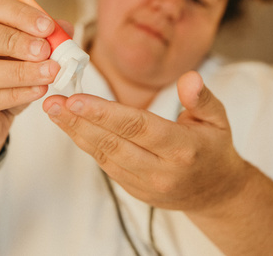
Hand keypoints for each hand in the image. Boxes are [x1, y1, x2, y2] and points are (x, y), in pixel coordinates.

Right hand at [0, 0, 60, 172]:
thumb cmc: (0, 82)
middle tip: (44, 49)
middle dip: (13, 39)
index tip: (47, 26)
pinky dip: (17, 94)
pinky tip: (38, 91)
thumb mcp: (20, 57)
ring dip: (21, 72)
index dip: (19, 14)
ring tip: (50, 72)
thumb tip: (65, 28)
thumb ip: (39, 39)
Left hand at [41, 71, 249, 211]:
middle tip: (53, 101)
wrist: (216, 193)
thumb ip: (203, 98)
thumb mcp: (219, 120)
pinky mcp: (134, 189)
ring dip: (76, 132)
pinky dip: (87, 144)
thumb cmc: (215, 149)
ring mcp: (146, 183)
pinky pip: (106, 164)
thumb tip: (190, 78)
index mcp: (183, 149)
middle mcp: (162, 170)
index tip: (76, 98)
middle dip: (79, 121)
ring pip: (104, 156)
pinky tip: (72, 126)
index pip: (138, 127)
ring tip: (54, 111)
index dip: (104, 113)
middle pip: (114, 143)